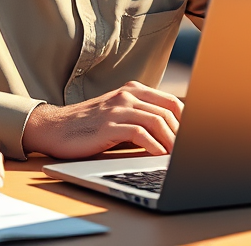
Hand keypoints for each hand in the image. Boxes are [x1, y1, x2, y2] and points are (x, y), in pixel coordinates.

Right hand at [22, 81, 182, 158]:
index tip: (196, 138)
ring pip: (158, 121)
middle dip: (183, 134)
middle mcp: (127, 95)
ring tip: (178, 158)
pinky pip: (140, 133)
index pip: (172, 102)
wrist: (55, 128)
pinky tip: (158, 156)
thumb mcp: (118, 115)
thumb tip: (172, 136)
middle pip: (169, 111)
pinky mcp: (109, 124)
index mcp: (133, 90)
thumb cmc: (88, 126)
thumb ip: (141, 117)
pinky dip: (154, 145)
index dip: (188, 121)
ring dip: (172, 142)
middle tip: (190, 153)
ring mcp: (118, 108)